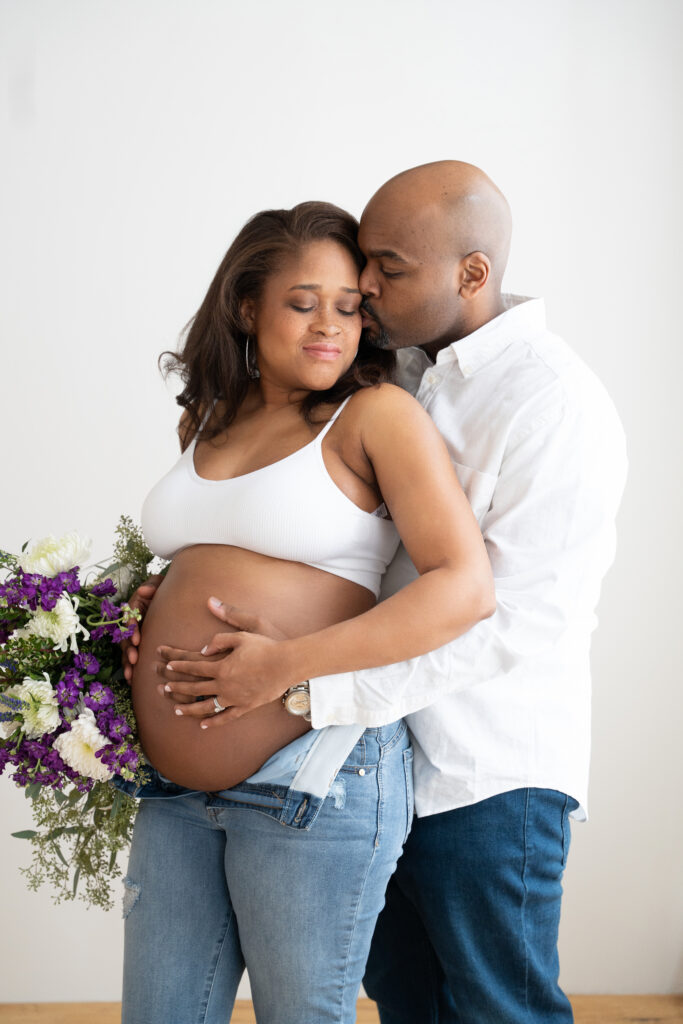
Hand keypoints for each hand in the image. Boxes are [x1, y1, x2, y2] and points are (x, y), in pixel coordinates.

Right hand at [121, 574, 163, 681]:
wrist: (174, 596)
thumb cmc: (165, 589)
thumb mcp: (159, 584)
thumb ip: (152, 586)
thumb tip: (144, 591)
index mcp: (134, 607)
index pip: (129, 619)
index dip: (131, 629)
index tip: (136, 639)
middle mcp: (131, 622)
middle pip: (125, 637)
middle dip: (128, 650)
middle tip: (134, 659)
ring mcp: (134, 634)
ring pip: (126, 650)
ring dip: (127, 662)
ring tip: (130, 675)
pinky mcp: (139, 644)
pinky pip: (132, 657)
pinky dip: (131, 668)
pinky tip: (132, 680)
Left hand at [155, 596, 296, 727]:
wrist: (288, 664)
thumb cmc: (267, 646)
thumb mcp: (244, 633)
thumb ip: (221, 637)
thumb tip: (202, 647)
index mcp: (221, 666)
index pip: (194, 666)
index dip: (179, 665)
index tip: (167, 666)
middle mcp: (224, 685)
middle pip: (195, 688)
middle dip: (177, 687)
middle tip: (164, 688)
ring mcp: (235, 698)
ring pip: (206, 706)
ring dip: (189, 709)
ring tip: (176, 710)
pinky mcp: (246, 706)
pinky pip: (227, 717)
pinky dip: (214, 721)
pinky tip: (204, 725)